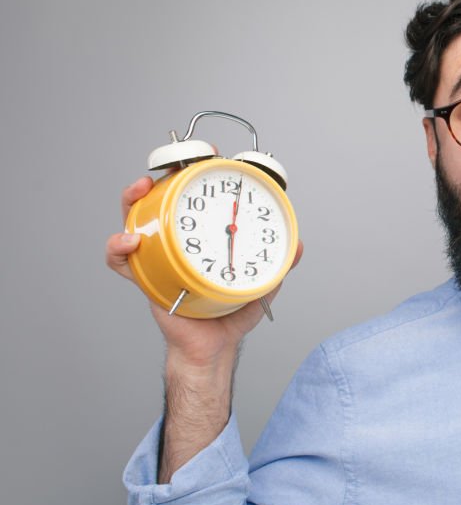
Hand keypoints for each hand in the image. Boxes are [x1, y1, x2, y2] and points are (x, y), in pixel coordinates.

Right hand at [106, 176, 303, 366]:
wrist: (211, 347)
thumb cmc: (231, 313)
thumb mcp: (261, 282)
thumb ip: (279, 262)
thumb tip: (299, 245)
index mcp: (204, 236)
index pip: (196, 197)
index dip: (196, 173)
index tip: (208, 156)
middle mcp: (177, 241)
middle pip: (159, 200)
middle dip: (158, 178)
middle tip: (165, 170)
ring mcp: (157, 257)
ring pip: (133, 220)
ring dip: (131, 202)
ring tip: (139, 193)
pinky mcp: (144, 277)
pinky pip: (121, 261)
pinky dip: (118, 248)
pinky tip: (130, 242)